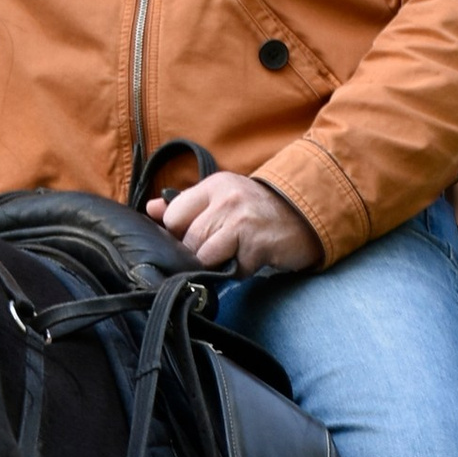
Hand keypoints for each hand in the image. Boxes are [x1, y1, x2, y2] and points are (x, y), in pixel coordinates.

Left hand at [148, 170, 322, 275]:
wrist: (307, 214)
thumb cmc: (260, 210)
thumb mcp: (223, 197)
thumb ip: (187, 204)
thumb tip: (150, 209)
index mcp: (214, 185)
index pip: (173, 215)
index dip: (179, 234)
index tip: (196, 238)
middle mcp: (226, 199)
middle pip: (188, 240)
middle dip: (200, 252)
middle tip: (221, 249)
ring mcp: (242, 222)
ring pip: (204, 256)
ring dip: (218, 263)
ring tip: (235, 254)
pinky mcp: (257, 245)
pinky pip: (233, 270)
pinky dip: (240, 271)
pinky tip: (252, 258)